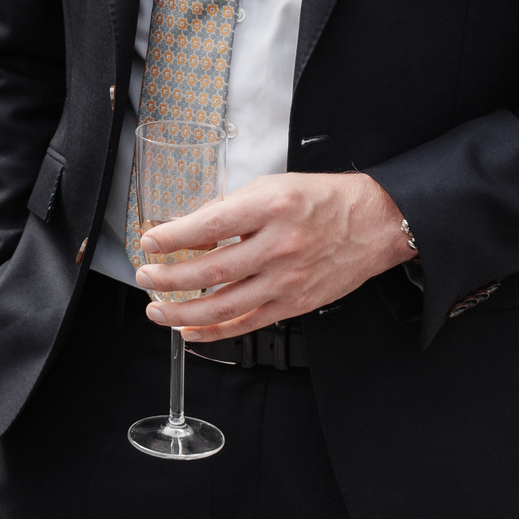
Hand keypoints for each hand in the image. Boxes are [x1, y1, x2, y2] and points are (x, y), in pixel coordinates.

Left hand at [134, 171, 414, 340]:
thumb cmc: (322, 200)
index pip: (208, 226)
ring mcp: (287, 280)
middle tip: (144, 276)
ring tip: (157, 309)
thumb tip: (192, 228)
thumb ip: (232, 207)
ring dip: (183, 312)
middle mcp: (278, 246)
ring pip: (224, 306)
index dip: (172, 237)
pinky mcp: (295, 304)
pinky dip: (214, 332)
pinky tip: (190, 331)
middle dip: (169, 277)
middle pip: (211, 271)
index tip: (149, 242)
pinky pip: (247, 323)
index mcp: (269, 208)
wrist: (374, 223)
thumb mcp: (272, 186)